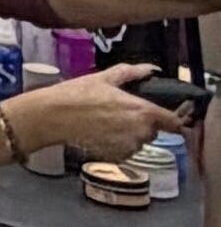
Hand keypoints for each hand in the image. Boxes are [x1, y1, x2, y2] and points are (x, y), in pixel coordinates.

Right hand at [22, 61, 183, 163]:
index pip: (174, 121)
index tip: (162, 112)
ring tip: (108, 122)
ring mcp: (129, 147)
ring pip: (140, 140)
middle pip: (155, 130)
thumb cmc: (77, 94)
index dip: (171, 117)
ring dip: (131, 133)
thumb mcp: (103, 78)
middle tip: (121, 112)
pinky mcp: (117, 157)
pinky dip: (119, 143)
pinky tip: (101, 133)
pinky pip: (126, 150)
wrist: (52, 117)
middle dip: (143, 122)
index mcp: (142, 111)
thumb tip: (151, 69)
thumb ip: (131, 73)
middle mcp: (141, 132)